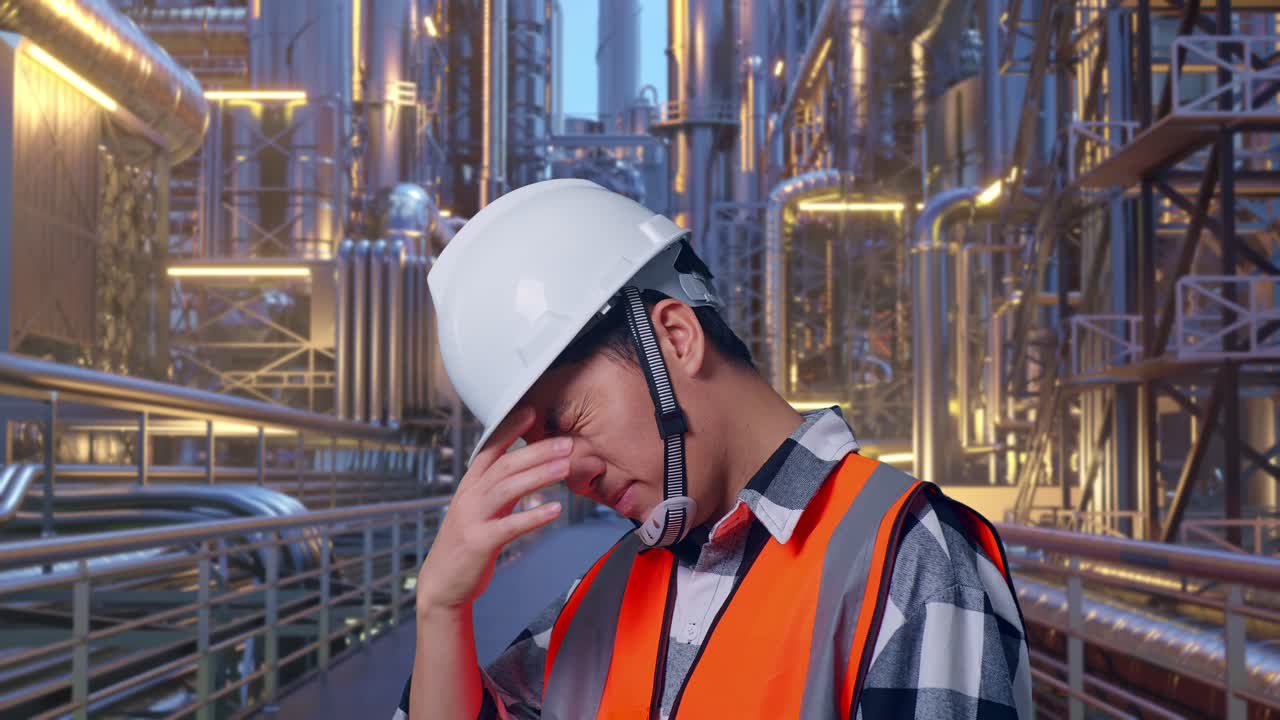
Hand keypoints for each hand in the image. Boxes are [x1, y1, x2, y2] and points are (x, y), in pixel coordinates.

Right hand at [415, 407, 572, 613]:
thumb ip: (501, 489)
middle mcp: (469, 497)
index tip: (531, 411)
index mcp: (470, 486)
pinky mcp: (479, 543)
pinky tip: (555, 510)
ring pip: (507, 489)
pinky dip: (534, 516)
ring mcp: (472, 519)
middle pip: (504, 465)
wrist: (443, 584)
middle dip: (536, 451)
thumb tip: (528, 469)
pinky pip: (509, 526)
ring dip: (539, 476)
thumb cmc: (467, 545)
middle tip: (566, 443)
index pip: (489, 449)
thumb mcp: (481, 510)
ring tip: (565, 467)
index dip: (509, 429)